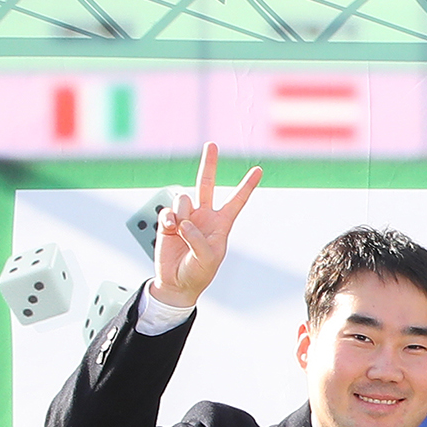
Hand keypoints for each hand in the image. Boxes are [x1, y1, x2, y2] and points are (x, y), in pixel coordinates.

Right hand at [148, 142, 260, 309]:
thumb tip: (183, 222)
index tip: (258, 170)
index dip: (246, 186)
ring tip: (181, 233)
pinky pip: (167, 211)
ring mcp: (185, 217)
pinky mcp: (168, 221)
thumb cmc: (198, 273)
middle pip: (206, 184)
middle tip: (212, 144)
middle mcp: (204, 216)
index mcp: (221, 224)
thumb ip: (198, 239)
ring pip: (183, 199)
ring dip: (182, 214)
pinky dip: (168, 220)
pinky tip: (169, 230)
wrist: (176, 282)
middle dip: (209, 164)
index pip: (236, 201)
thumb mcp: (206, 259)